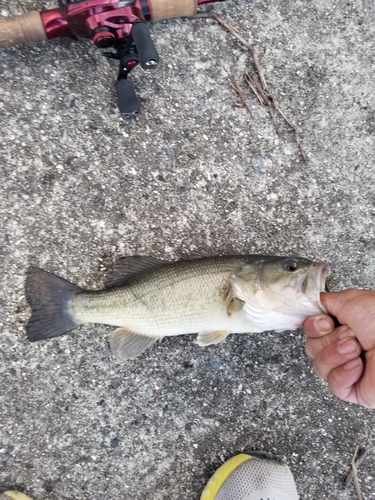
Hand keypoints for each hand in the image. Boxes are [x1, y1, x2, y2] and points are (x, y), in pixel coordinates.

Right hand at [303, 289, 374, 407]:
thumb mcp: (350, 300)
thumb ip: (324, 302)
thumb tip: (309, 306)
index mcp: (342, 325)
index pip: (311, 330)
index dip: (314, 327)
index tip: (326, 323)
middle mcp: (343, 346)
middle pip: (311, 348)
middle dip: (328, 340)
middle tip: (351, 334)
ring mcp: (347, 368)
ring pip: (319, 366)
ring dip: (335, 355)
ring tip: (356, 349)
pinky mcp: (354, 389)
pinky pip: (333, 384)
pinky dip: (343, 373)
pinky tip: (358, 365)